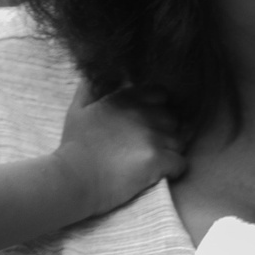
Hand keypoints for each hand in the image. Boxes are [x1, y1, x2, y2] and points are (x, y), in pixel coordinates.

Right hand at [57, 81, 185, 214]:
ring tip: (150, 163)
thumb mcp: (78, 110)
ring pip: (179, 142)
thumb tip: (102, 74)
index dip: (158, 110)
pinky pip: (181, 163)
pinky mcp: (158, 159)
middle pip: (173, 120)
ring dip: (170, 152)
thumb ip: (90, 88)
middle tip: (146, 149)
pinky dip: (174, 170)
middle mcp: (142, 113)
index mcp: (126, 99)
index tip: (148, 124)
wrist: (73, 180)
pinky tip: (157, 174)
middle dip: (165, 133)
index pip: (161, 94)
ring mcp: (152, 136)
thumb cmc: (74, 147)